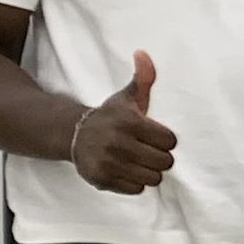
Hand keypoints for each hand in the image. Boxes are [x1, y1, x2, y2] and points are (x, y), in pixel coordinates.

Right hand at [70, 50, 175, 192]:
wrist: (73, 134)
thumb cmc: (110, 116)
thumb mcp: (126, 97)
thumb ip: (143, 78)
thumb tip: (143, 54)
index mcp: (129, 122)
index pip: (170, 141)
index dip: (165, 140)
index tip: (154, 136)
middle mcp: (118, 143)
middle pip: (165, 162)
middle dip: (159, 157)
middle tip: (146, 150)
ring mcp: (109, 163)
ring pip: (153, 178)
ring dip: (149, 171)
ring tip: (137, 161)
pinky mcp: (102, 179)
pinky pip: (137, 189)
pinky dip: (135, 183)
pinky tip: (125, 170)